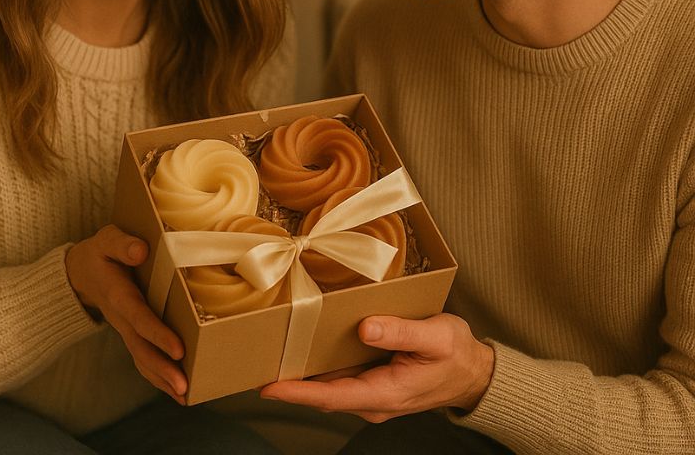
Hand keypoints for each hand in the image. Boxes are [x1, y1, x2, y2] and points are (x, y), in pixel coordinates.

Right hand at [66, 224, 186, 401]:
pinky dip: (157, 375)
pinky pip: (142, 356)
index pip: (139, 318)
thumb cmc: (100, 252)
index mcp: (118, 294)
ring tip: (185, 395)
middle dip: (162, 369)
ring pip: (141, 358)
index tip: (178, 350)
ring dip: (161, 378)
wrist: (78, 272)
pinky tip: (176, 389)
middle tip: (183, 387)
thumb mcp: (107, 239)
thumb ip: (122, 244)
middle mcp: (121, 317)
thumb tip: (141, 250)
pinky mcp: (130, 332)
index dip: (158, 334)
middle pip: (141, 348)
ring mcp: (124, 328)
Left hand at [260, 313, 493, 421]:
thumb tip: (365, 328)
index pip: (332, 396)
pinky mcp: (372, 382)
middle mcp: (373, 399)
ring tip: (269, 354)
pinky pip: (338, 378)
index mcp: (386, 392)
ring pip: (328, 387)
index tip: (267, 386)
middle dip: (288, 383)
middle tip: (254, 363)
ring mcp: (372, 393)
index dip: (297, 392)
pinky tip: (303, 349)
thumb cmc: (457, 353)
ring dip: (299, 376)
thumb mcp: (436, 336)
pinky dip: (317, 368)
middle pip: (322, 394)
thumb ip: (401, 331)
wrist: (473, 372)